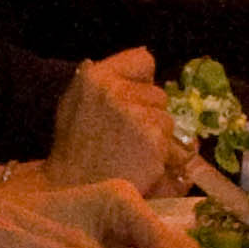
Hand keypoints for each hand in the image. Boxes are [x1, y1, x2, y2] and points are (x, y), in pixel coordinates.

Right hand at [42, 56, 177, 194]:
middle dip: (149, 114)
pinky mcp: (153, 138)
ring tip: (130, 154)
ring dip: (157, 138)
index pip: (143, 61)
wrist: (73, 192)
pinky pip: (175, 143)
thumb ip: (106, 80)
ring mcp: (135, 113)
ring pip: (167, 119)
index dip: (141, 83)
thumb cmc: (75, 151)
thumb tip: (146, 54)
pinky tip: (140, 165)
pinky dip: (163, 157)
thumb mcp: (76, 104)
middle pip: (158, 94)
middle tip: (124, 138)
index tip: (131, 102)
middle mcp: (114, 90)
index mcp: (94, 76)